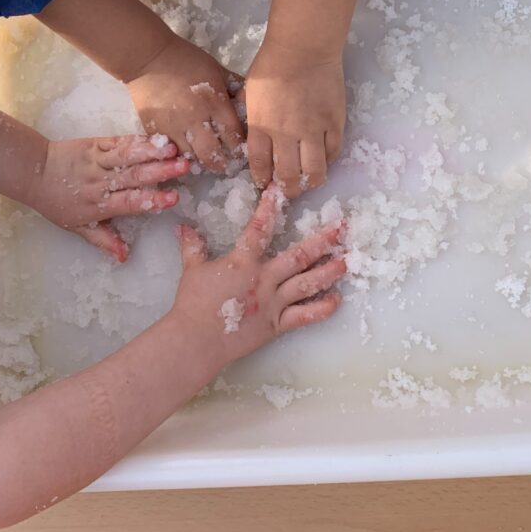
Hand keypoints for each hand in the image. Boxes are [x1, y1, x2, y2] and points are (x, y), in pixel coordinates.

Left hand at [27, 136, 188, 261]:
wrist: (33, 171)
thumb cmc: (56, 202)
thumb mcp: (77, 227)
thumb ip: (104, 240)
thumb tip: (124, 256)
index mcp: (98, 204)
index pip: (129, 202)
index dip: (151, 200)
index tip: (173, 198)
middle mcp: (100, 182)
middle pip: (133, 177)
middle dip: (160, 172)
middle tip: (184, 167)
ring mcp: (97, 161)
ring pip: (127, 156)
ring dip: (151, 152)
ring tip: (172, 148)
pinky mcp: (95, 144)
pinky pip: (118, 142)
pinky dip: (138, 140)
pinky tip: (156, 138)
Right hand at [127, 36, 244, 172]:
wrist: (148, 57)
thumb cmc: (186, 59)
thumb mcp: (216, 68)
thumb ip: (234, 85)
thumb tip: (250, 100)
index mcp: (215, 103)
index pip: (234, 136)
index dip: (239, 147)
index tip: (241, 150)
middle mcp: (196, 119)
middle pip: (214, 155)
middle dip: (222, 163)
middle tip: (225, 163)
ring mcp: (174, 128)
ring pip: (192, 157)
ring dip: (202, 161)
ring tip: (206, 161)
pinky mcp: (156, 131)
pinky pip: (171, 151)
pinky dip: (181, 155)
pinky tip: (187, 154)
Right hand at [170, 187, 346, 364]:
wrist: (196, 340)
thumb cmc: (192, 305)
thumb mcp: (192, 270)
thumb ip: (192, 247)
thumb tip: (183, 226)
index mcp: (243, 262)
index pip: (259, 229)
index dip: (268, 208)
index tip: (279, 191)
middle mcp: (264, 279)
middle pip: (299, 256)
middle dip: (323, 240)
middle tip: (342, 228)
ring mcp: (273, 302)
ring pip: (308, 284)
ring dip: (329, 271)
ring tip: (347, 260)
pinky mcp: (277, 325)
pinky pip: (305, 316)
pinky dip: (322, 308)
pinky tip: (337, 299)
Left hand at [244, 38, 345, 198]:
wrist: (304, 47)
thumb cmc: (272, 65)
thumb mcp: (250, 93)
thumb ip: (252, 119)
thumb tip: (252, 141)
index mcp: (261, 125)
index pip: (260, 165)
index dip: (262, 179)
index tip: (264, 183)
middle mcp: (286, 133)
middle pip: (287, 175)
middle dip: (286, 189)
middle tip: (288, 189)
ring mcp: (313, 130)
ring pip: (314, 172)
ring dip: (309, 182)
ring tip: (307, 182)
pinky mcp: (334, 123)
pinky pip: (333, 152)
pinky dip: (327, 160)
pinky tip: (322, 159)